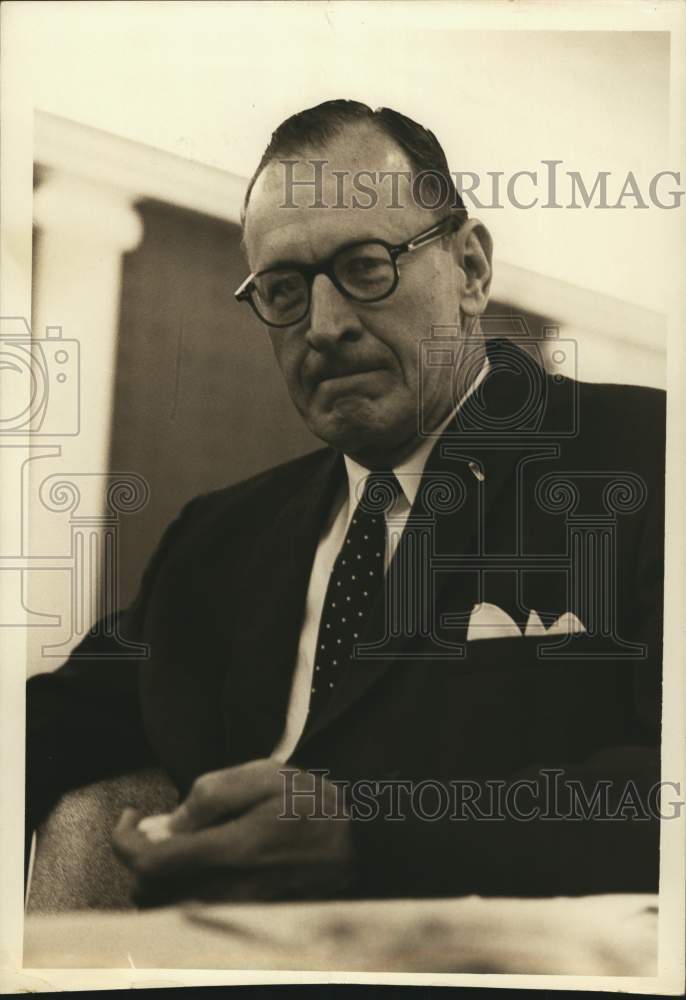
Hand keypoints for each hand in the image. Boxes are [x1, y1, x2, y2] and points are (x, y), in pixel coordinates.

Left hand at [112, 758, 356, 904]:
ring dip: (162, 874)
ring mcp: (234, 912)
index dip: (123, 840)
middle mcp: (225, 892)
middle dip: (143, 855)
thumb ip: (211, 795)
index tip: (130, 816)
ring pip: (167, 905)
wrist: (360, 844)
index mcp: (228, 851)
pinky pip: (192, 913)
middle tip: (161, 825)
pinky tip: (204, 861)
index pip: (148, 863)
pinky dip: (182, 888)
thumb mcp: (265, 776)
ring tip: (185, 842)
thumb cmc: (311, 804)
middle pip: (149, 891)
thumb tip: (166, 824)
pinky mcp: (243, 921)